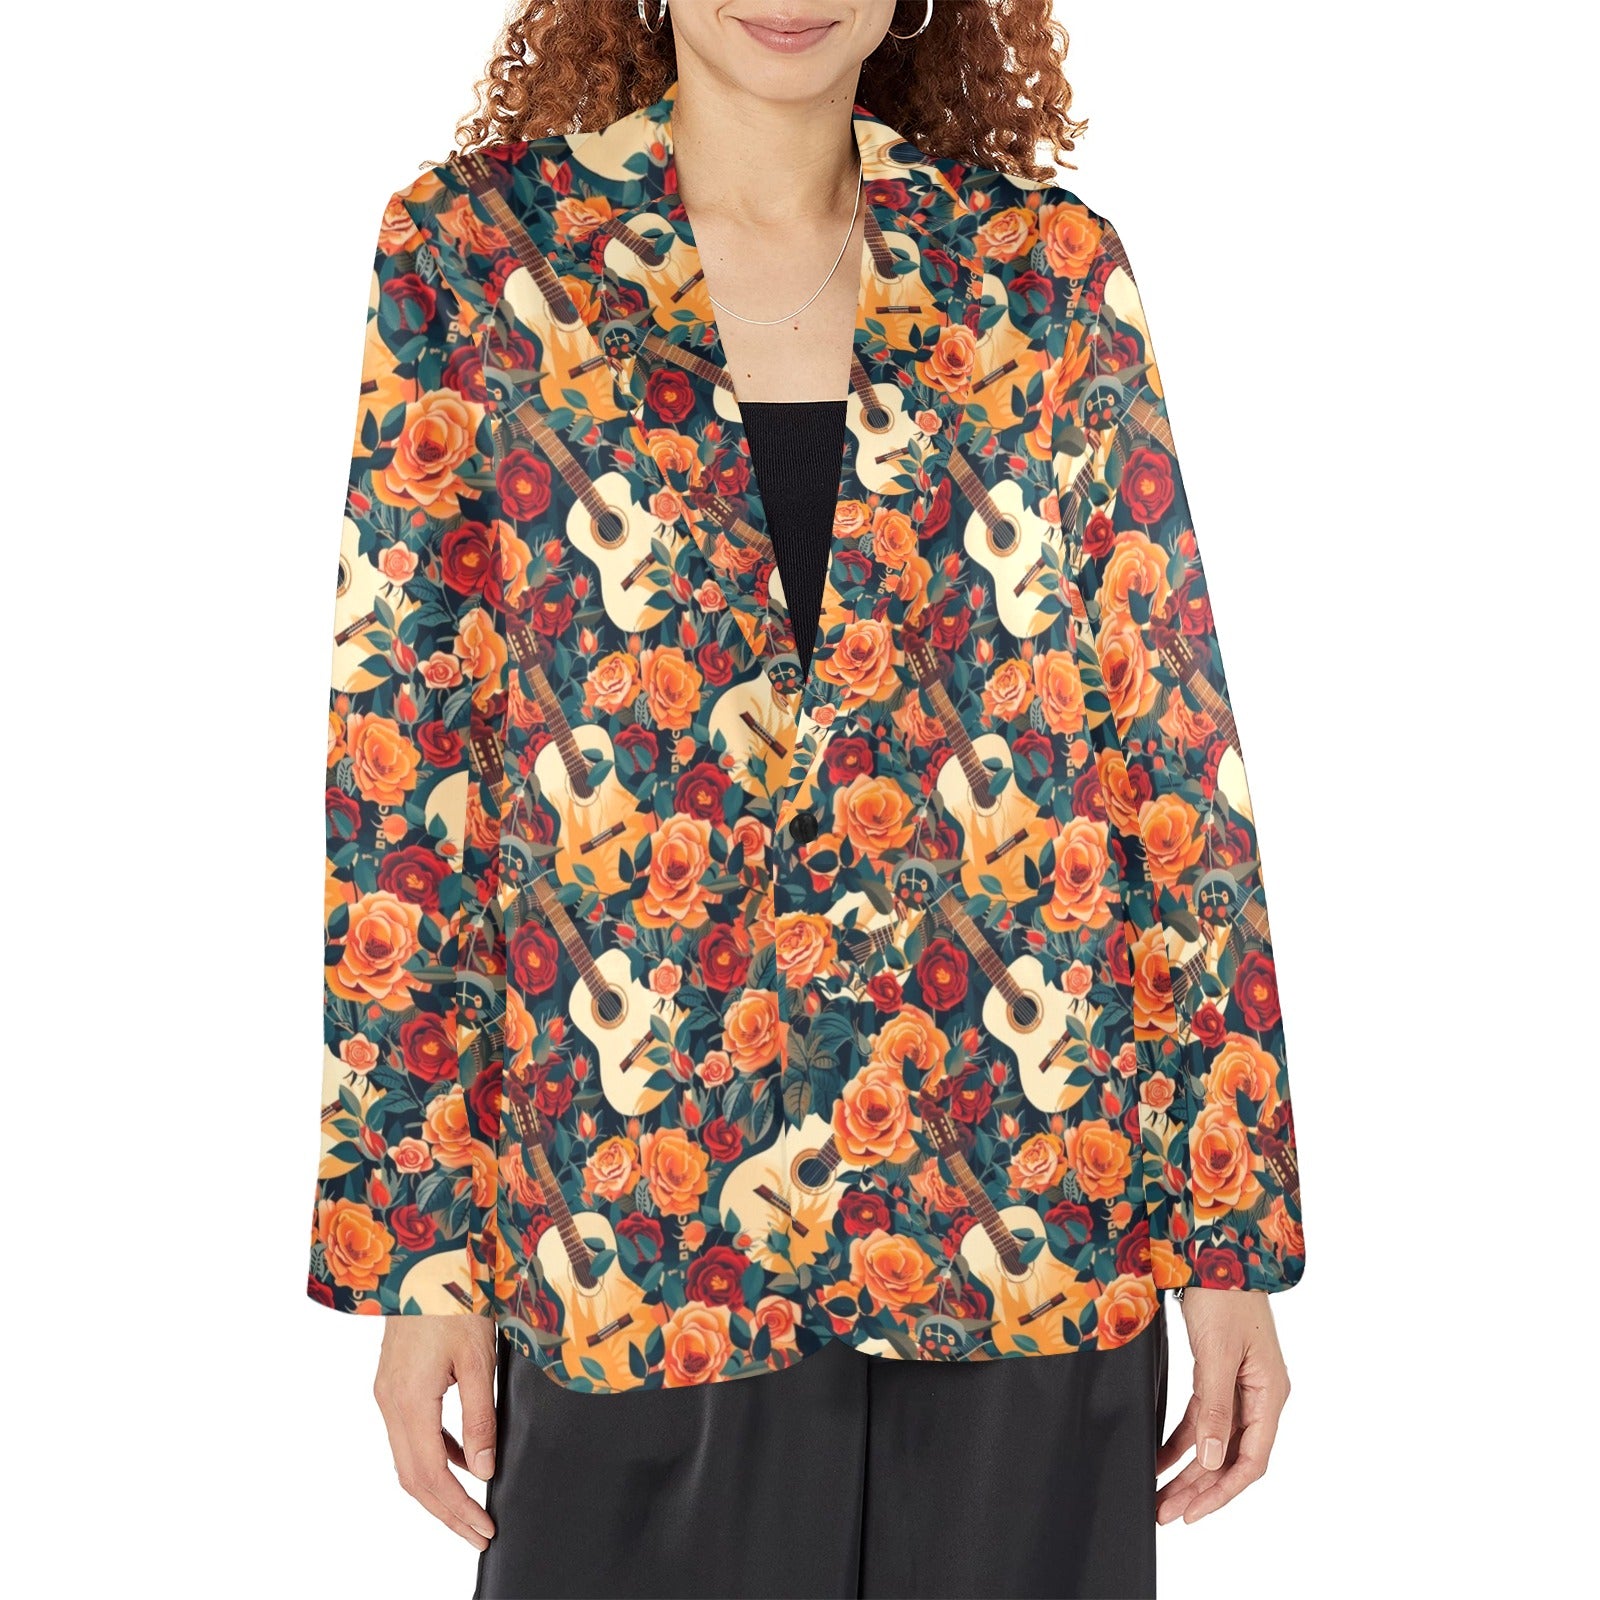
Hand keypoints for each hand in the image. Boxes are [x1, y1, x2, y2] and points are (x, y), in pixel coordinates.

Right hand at [374, 1315, 498, 1549]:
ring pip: (408, 1459)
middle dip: (446, 1512)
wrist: (426, 1258)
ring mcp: (388, 1392)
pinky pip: (411, 1434)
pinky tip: (462, 1459)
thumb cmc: (455, 1297)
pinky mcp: (394, 1382)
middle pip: (413, 1478)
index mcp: (409, 1400)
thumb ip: (480, 1418)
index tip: (483, 1529)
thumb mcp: (478, 1358)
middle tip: (479, 1534)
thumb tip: (483, 1471)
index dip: (457, 1509)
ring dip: (439, 1489)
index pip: (431, 1475)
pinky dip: (435, 1455)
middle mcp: (390, 1402)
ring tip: (472, 1509)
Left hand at [1156, 1288, 1289, 1524]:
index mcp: (1269, 1393)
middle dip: (1199, 1488)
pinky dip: (1182, 1439)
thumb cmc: (1225, 1294)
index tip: (1192, 1512)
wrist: (1216, 1249)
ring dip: (1189, 1469)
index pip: (1250, 1460)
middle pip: (1230, 1456)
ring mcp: (1239, 1384)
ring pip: (1214, 1441)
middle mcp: (1258, 1394)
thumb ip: (1215, 1407)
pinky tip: (1162, 1457)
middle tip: (1166, 1512)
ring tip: (1162, 1495)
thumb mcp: (1217, 1353)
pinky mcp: (1218, 1373)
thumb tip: (1209, 1459)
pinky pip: (1202, 1418)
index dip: (1221, 1491)